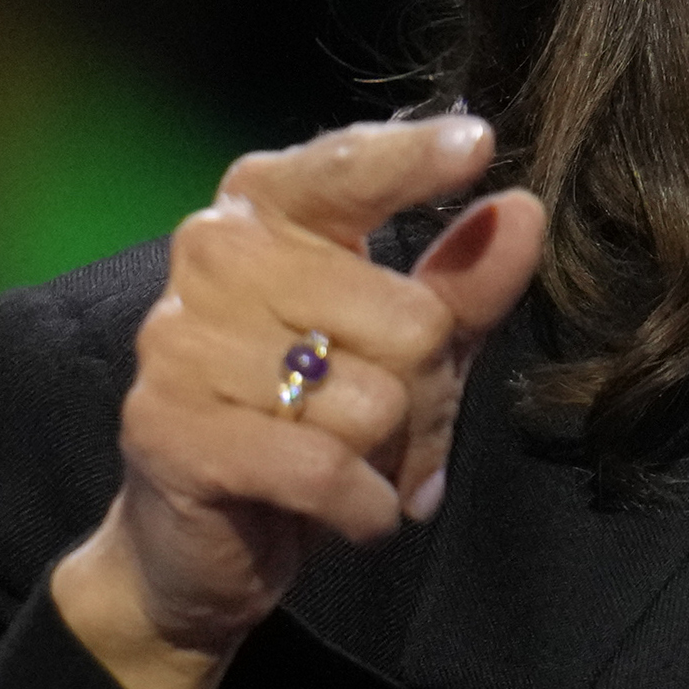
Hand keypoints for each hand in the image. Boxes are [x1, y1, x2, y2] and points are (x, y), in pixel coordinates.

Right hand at [51, 112, 547, 688]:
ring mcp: (180, 339)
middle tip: (388, 430)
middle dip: (428, 396)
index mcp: (266, 211)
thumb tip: (521, 211)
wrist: (197, 543)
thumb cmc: (309, 424)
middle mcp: (213, 255)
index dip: (413, 161)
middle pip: (409, 321)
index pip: (349, 170)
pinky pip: (325, 468)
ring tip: (352, 467)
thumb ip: (462, 284)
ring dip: (390, 459)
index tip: (477, 145)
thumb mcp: (405, 350)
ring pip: (372, 401)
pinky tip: (345, 511)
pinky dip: (362, 508)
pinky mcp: (168, 427)